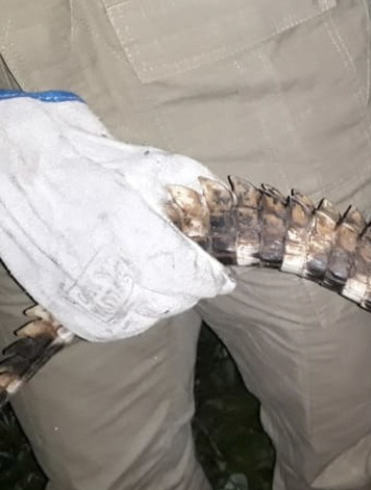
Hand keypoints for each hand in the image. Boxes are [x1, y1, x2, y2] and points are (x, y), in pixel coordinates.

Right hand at [0, 91, 234, 341]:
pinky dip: (129, 314)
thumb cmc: (91, 162)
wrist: (19, 171)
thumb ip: (201, 193)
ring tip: (152, 272)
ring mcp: (87, 296)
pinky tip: (127, 289)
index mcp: (139, 236)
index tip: (221, 275)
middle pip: (177, 300)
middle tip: (183, 266)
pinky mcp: (66, 310)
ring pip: (149, 316)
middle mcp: (114, 273)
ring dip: (160, 298)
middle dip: (187, 283)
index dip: (215, 276)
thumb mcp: (156, 166)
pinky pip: (115, 326)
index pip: (197, 279)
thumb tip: (230, 218)